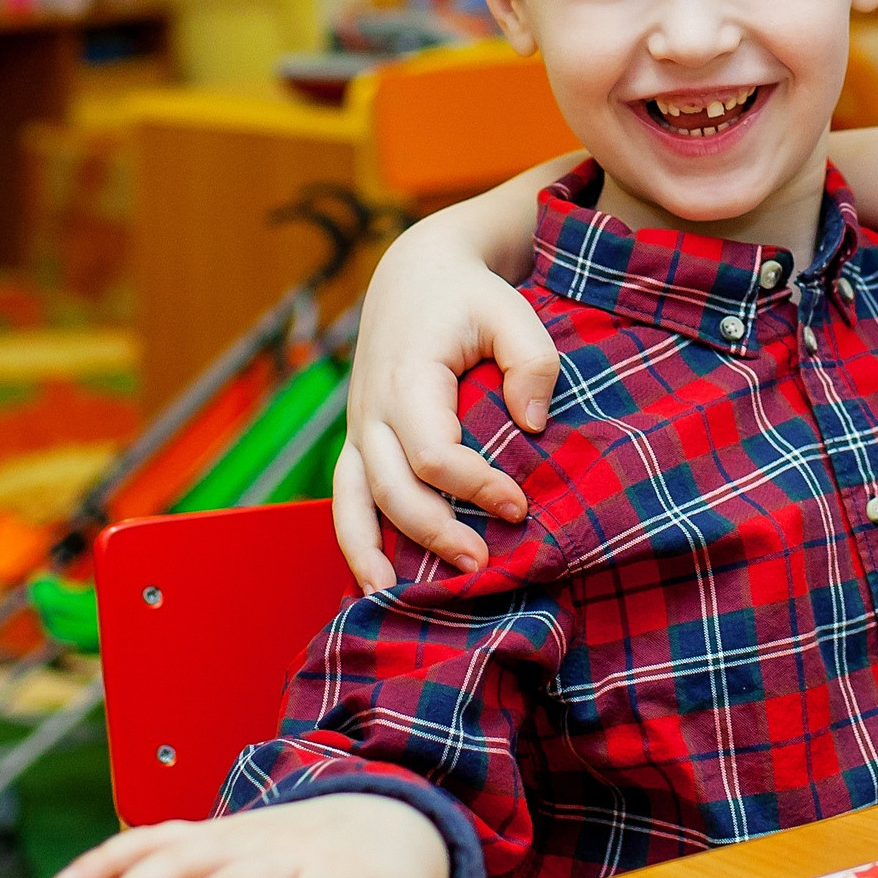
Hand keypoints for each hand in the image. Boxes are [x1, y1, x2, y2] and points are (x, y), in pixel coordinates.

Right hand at [338, 210, 560, 591]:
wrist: (416, 277)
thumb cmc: (471, 298)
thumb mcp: (511, 310)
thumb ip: (533, 360)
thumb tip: (531, 422)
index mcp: (408, 378)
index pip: (433, 452)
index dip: (474, 487)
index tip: (519, 506)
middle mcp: (372, 409)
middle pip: (391, 488)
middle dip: (434, 533)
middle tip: (483, 564)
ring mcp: (359, 429)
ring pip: (351, 502)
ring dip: (374, 553)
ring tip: (402, 600)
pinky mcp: (359, 442)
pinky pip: (345, 498)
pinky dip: (354, 542)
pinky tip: (376, 583)